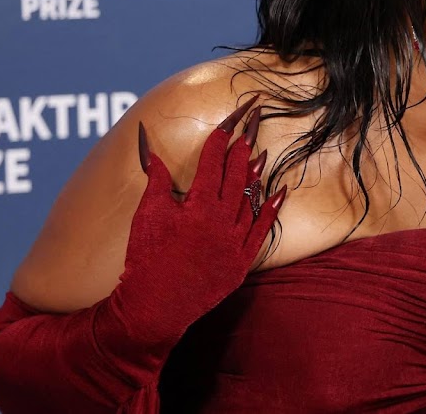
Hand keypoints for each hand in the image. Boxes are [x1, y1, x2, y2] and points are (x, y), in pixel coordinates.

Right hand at [105, 96, 285, 353]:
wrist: (155, 306)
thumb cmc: (146, 259)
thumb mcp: (146, 214)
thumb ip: (156, 180)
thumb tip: (152, 150)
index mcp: (198, 205)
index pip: (212, 161)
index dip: (221, 136)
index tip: (231, 118)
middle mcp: (221, 220)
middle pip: (237, 174)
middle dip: (244, 145)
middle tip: (254, 123)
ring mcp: (234, 241)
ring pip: (251, 199)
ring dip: (256, 174)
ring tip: (261, 151)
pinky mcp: (241, 261)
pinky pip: (262, 230)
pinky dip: (271, 210)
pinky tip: (280, 192)